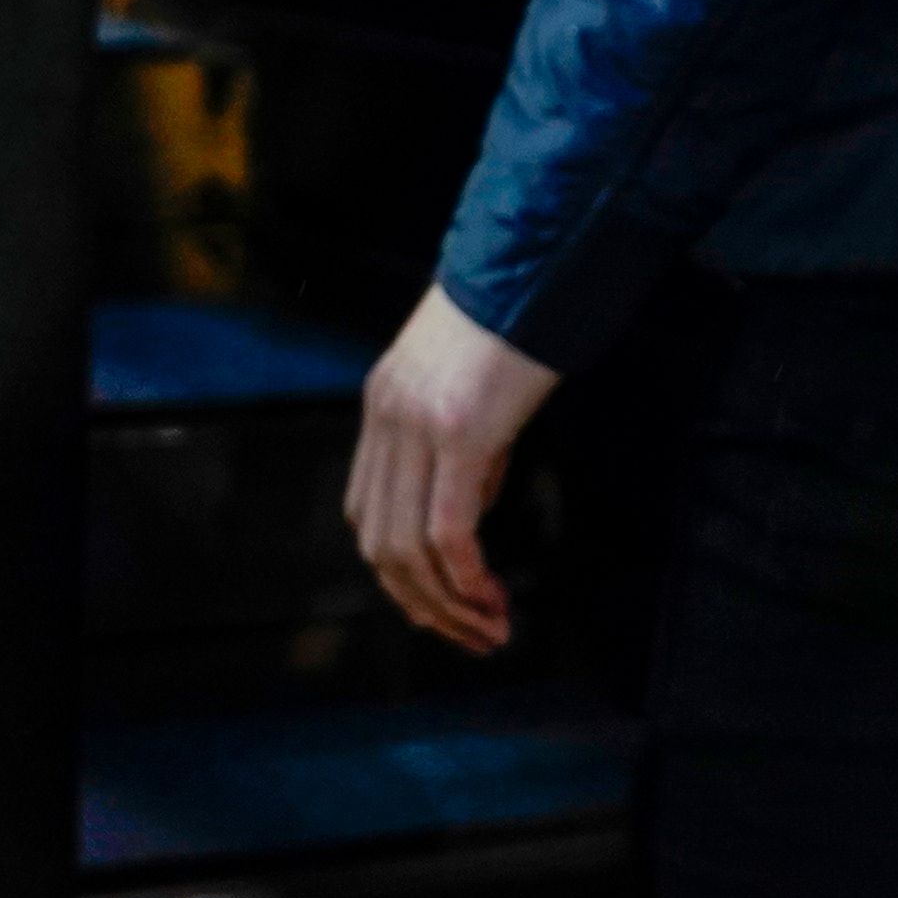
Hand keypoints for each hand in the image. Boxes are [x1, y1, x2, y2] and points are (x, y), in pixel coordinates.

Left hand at [343, 284, 561, 653]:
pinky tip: (491, 598)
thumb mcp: (468, 393)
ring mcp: (418, 425)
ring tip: (490, 630)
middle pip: (379, 545)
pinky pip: (448, 531)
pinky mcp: (460, 430)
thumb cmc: (512, 322)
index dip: (399, 573)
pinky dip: (466, 578)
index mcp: (382, 406)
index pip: (366, 513)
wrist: (531, 260)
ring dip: (449, 605)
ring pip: (409, 549)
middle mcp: (386, 417)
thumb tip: (466, 524)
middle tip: (471, 636)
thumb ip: (459, 457)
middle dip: (424, 606)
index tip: (445, 604)